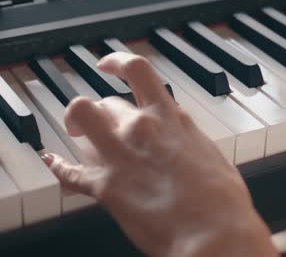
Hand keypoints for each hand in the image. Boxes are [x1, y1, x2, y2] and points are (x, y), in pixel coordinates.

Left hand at [41, 52, 275, 256]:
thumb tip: (182, 141)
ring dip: (77, 124)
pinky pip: (68, 171)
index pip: (137, 71)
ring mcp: (120, 155)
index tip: (107, 65)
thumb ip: (187, 139)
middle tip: (103, 123)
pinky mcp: (105, 187)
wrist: (212, 233)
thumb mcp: (210, 154)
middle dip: (102, 111)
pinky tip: (54, 162)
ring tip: (78, 133)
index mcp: (171, 118)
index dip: (116, 62)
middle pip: (105, 102)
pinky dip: (58, 166)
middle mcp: (142, 128)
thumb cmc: (221, 200)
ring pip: (80, 117)